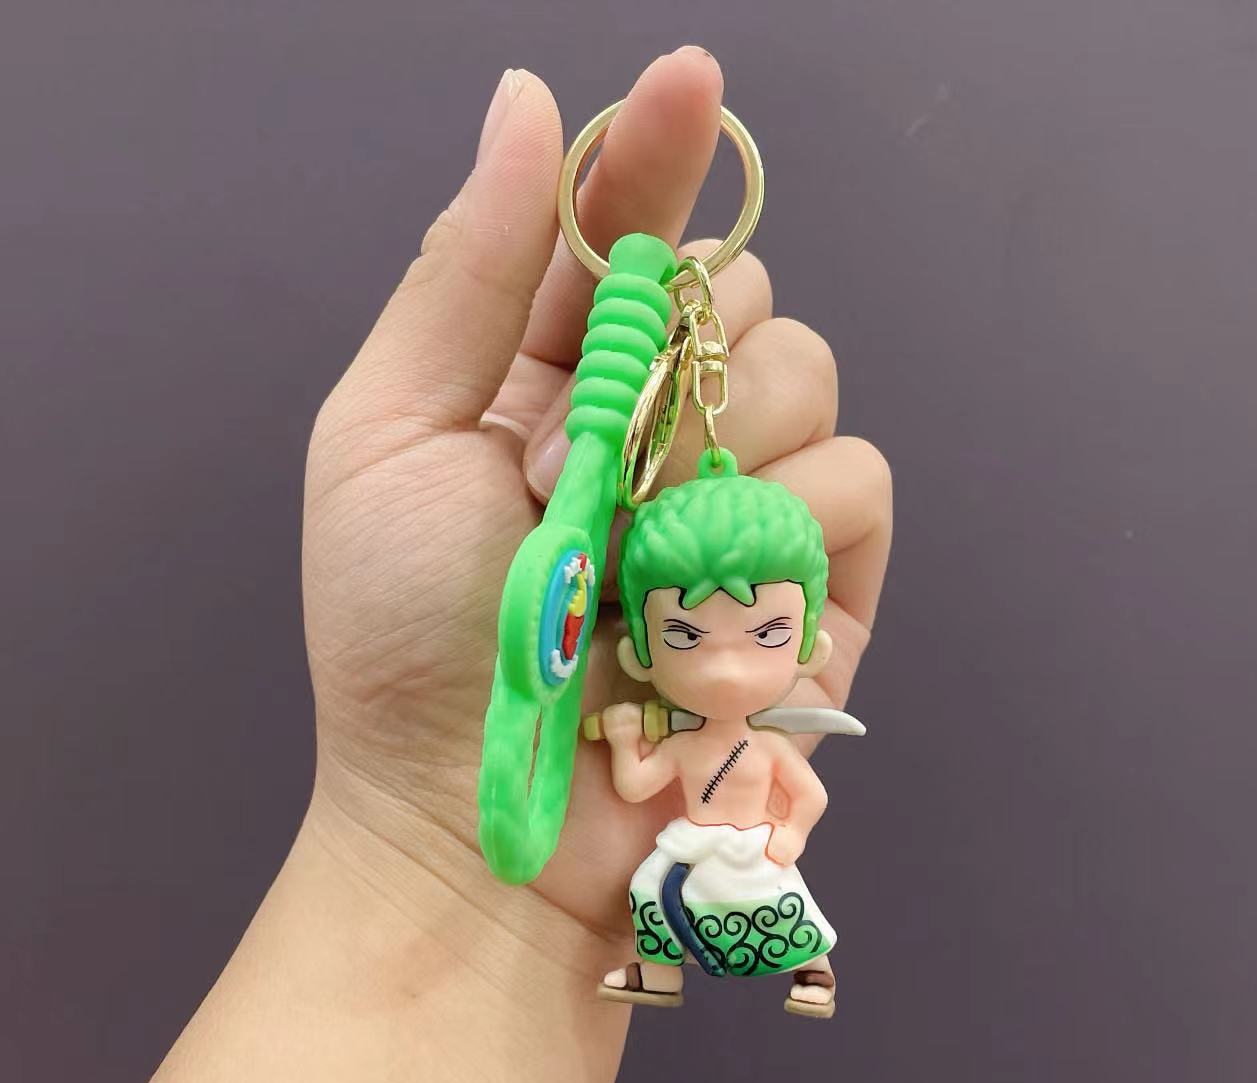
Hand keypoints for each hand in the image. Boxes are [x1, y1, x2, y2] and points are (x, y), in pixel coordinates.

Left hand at [300, 48, 891, 946]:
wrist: (478, 823)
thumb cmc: (405, 645)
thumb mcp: (388, 437)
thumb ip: (472, 272)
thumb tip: (532, 104)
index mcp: (553, 377)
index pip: (635, 227)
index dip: (663, 151)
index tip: (692, 80)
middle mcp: (661, 428)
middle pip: (749, 291)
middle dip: (688, 350)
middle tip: (597, 458)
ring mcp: (745, 505)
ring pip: (817, 382)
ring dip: (730, 457)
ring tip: (643, 564)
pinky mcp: (815, 588)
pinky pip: (862, 489)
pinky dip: (794, 533)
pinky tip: (712, 603)